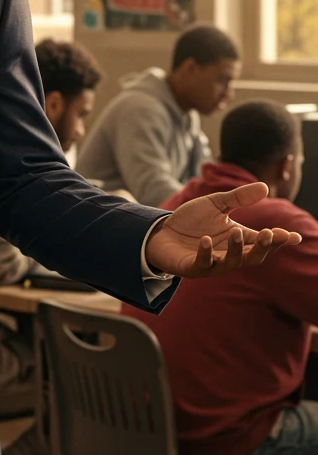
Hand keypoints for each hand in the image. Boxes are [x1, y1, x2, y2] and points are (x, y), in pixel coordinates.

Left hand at [145, 182, 302, 277]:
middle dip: (264, 247)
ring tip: (237, 233)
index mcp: (238, 239)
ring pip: (231, 263)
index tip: (294, 236)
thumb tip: (265, 186)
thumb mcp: (215, 204)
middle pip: (253, 256)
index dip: (280, 240)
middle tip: (270, 234)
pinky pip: (203, 264)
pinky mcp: (192, 267)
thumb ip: (238, 197)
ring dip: (237, 249)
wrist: (160, 231)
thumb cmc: (190, 221)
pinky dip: (206, 253)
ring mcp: (212, 263)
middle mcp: (229, 254)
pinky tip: (206, 240)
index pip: (264, 242)